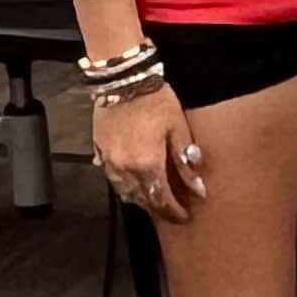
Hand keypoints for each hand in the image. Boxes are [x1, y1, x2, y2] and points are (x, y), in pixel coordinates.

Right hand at [93, 78, 203, 221]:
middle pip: (142, 199)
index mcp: (147, 164)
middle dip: (158, 208)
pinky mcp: (99, 150)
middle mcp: (125, 168)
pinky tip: (133, 182)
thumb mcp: (178, 129)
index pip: (162, 199)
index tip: (184, 217)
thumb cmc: (155, 101)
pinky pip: (112, 176)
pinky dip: (124, 184)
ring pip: (124, 191)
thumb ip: (185, 162)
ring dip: (140, 199)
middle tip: (171, 212)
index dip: (174, 211)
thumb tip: (198, 188)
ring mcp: (109, 160)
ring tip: (154, 200)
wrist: (124, 79)